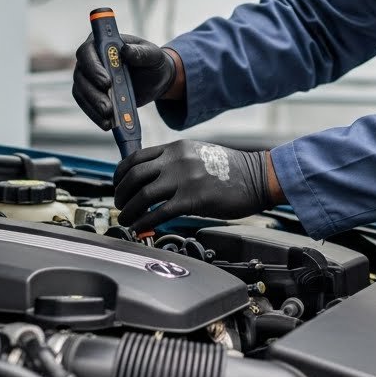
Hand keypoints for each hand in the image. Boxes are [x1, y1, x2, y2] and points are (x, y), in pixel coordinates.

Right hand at [72, 34, 175, 129]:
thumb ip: (141, 53)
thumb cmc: (152, 62)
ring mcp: (88, 78)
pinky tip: (108, 124)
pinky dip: (95, 116)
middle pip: (80, 75)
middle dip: (93, 94)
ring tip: (109, 119)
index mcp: (101, 44)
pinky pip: (87, 106)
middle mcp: (90, 59)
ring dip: (93, 107)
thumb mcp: (153, 55)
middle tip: (108, 108)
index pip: (87, 52)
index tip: (107, 82)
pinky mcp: (91, 95)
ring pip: (81, 93)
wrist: (154, 80)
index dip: (93, 68)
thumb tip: (126, 51)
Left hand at [114, 140, 276, 229]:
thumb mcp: (198, 154)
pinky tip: (140, 229)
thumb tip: (152, 178)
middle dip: (120, 193)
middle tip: (119, 205)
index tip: (117, 185)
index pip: (136, 158)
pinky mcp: (193, 200)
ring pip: (142, 196)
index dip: (120, 174)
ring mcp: (184, 180)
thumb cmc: (231, 169)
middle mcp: (176, 160)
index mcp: (176, 148)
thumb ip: (174, 161)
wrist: (258, 177)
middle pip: (134, 176)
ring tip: (125, 220)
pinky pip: (159, 213)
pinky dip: (144, 223)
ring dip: (128, 211)